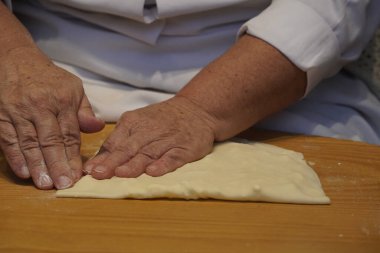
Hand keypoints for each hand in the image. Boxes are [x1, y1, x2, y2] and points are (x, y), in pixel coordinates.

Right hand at [0, 48, 103, 188]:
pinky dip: (15, 157)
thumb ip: (85, 111)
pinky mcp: (1, 115)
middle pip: (50, 141)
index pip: (70, 134)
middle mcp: (41, 106)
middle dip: (57, 165)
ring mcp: (19, 111)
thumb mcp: (74, 88)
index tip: (77, 175)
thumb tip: (97, 127)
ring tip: (44, 184)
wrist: (16, 59)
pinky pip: (8, 139)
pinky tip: (23, 172)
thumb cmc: (50, 78)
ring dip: (37, 165)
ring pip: (29, 142)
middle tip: (62, 185)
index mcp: (63, 100)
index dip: (73, 156)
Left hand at [84, 96, 216, 178]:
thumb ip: (118, 142)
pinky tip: (153, 172)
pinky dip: (163, 164)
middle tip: (99, 174)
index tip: (88, 171)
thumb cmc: (161, 119)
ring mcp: (168, 140)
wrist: (196, 110)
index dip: (102, 158)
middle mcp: (149, 131)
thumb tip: (95, 164)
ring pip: (149, 153)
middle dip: (113, 162)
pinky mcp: (185, 148)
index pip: (114, 143)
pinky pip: (173, 157)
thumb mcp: (137, 122)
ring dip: (134, 164)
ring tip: (121, 173)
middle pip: (129, 148)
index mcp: (133, 123)